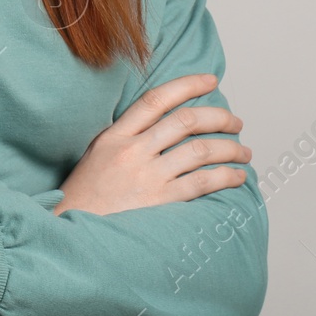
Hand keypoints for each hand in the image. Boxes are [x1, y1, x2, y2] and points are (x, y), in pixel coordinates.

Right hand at [53, 72, 252, 216]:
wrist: (71, 234)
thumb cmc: (85, 197)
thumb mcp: (97, 155)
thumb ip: (127, 135)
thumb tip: (164, 120)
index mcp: (115, 136)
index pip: (156, 99)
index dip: (188, 84)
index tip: (211, 81)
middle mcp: (133, 151)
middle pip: (186, 121)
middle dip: (219, 118)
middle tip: (236, 123)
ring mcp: (146, 177)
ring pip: (199, 150)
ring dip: (229, 149)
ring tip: (244, 153)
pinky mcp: (159, 202)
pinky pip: (201, 182)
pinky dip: (224, 176)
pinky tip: (236, 177)